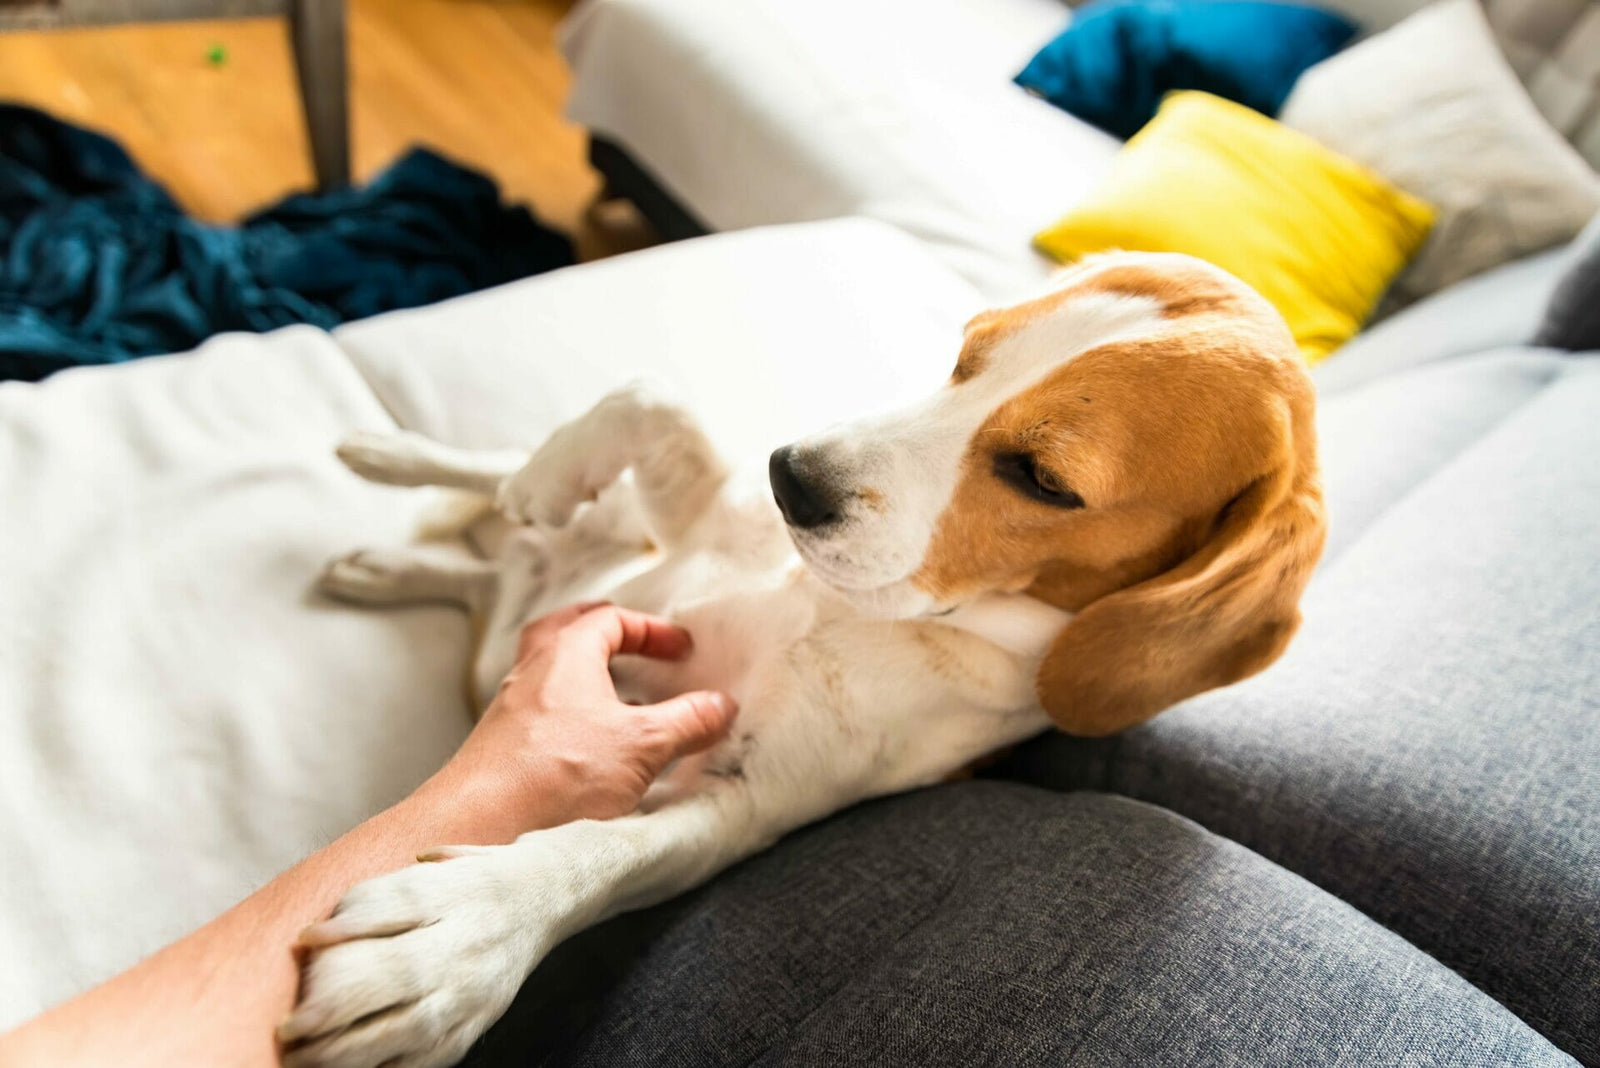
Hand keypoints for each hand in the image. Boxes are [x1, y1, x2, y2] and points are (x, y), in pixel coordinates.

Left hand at [412, 603, 738, 839]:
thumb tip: (720, 706)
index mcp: (566, 653)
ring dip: (583, 677)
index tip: (680, 650)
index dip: (651, 630)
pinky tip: (588, 746)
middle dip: (601, 632)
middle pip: (565, 631)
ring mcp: (510, 709)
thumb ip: (688, 721)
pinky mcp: (501, 746)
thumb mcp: (643, 744)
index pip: (610, 619)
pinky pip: (539, 714)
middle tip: (630, 643)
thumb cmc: (557, 772)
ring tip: (615, 699)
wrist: (483, 822)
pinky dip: (567, 714)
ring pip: (548, 673)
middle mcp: (531, 672)